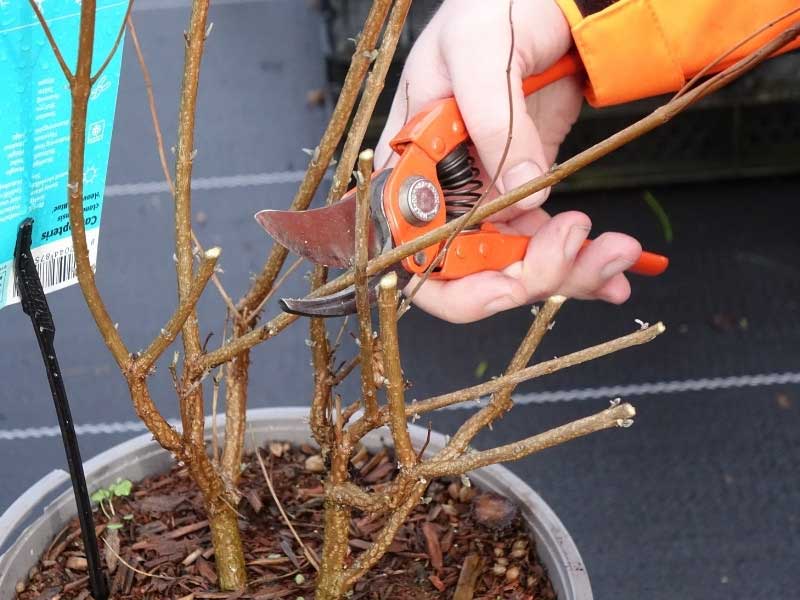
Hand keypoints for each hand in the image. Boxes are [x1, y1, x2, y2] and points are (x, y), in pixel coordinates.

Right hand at [374, 0, 642, 322]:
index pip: (411, 251)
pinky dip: (582, 262)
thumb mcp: (477, 50)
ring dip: (569, 271)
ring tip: (617, 252)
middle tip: (580, 249)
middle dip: (528, 276)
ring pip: (516, 265)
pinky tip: (615, 267)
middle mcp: (444, 190)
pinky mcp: (527, 191)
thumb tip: (523, 189)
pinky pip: (546, 243)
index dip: (452, 284)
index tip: (506, 284)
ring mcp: (487, 195)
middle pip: (470, 271)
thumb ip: (492, 119)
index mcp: (409, 163)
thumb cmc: (492, 6)